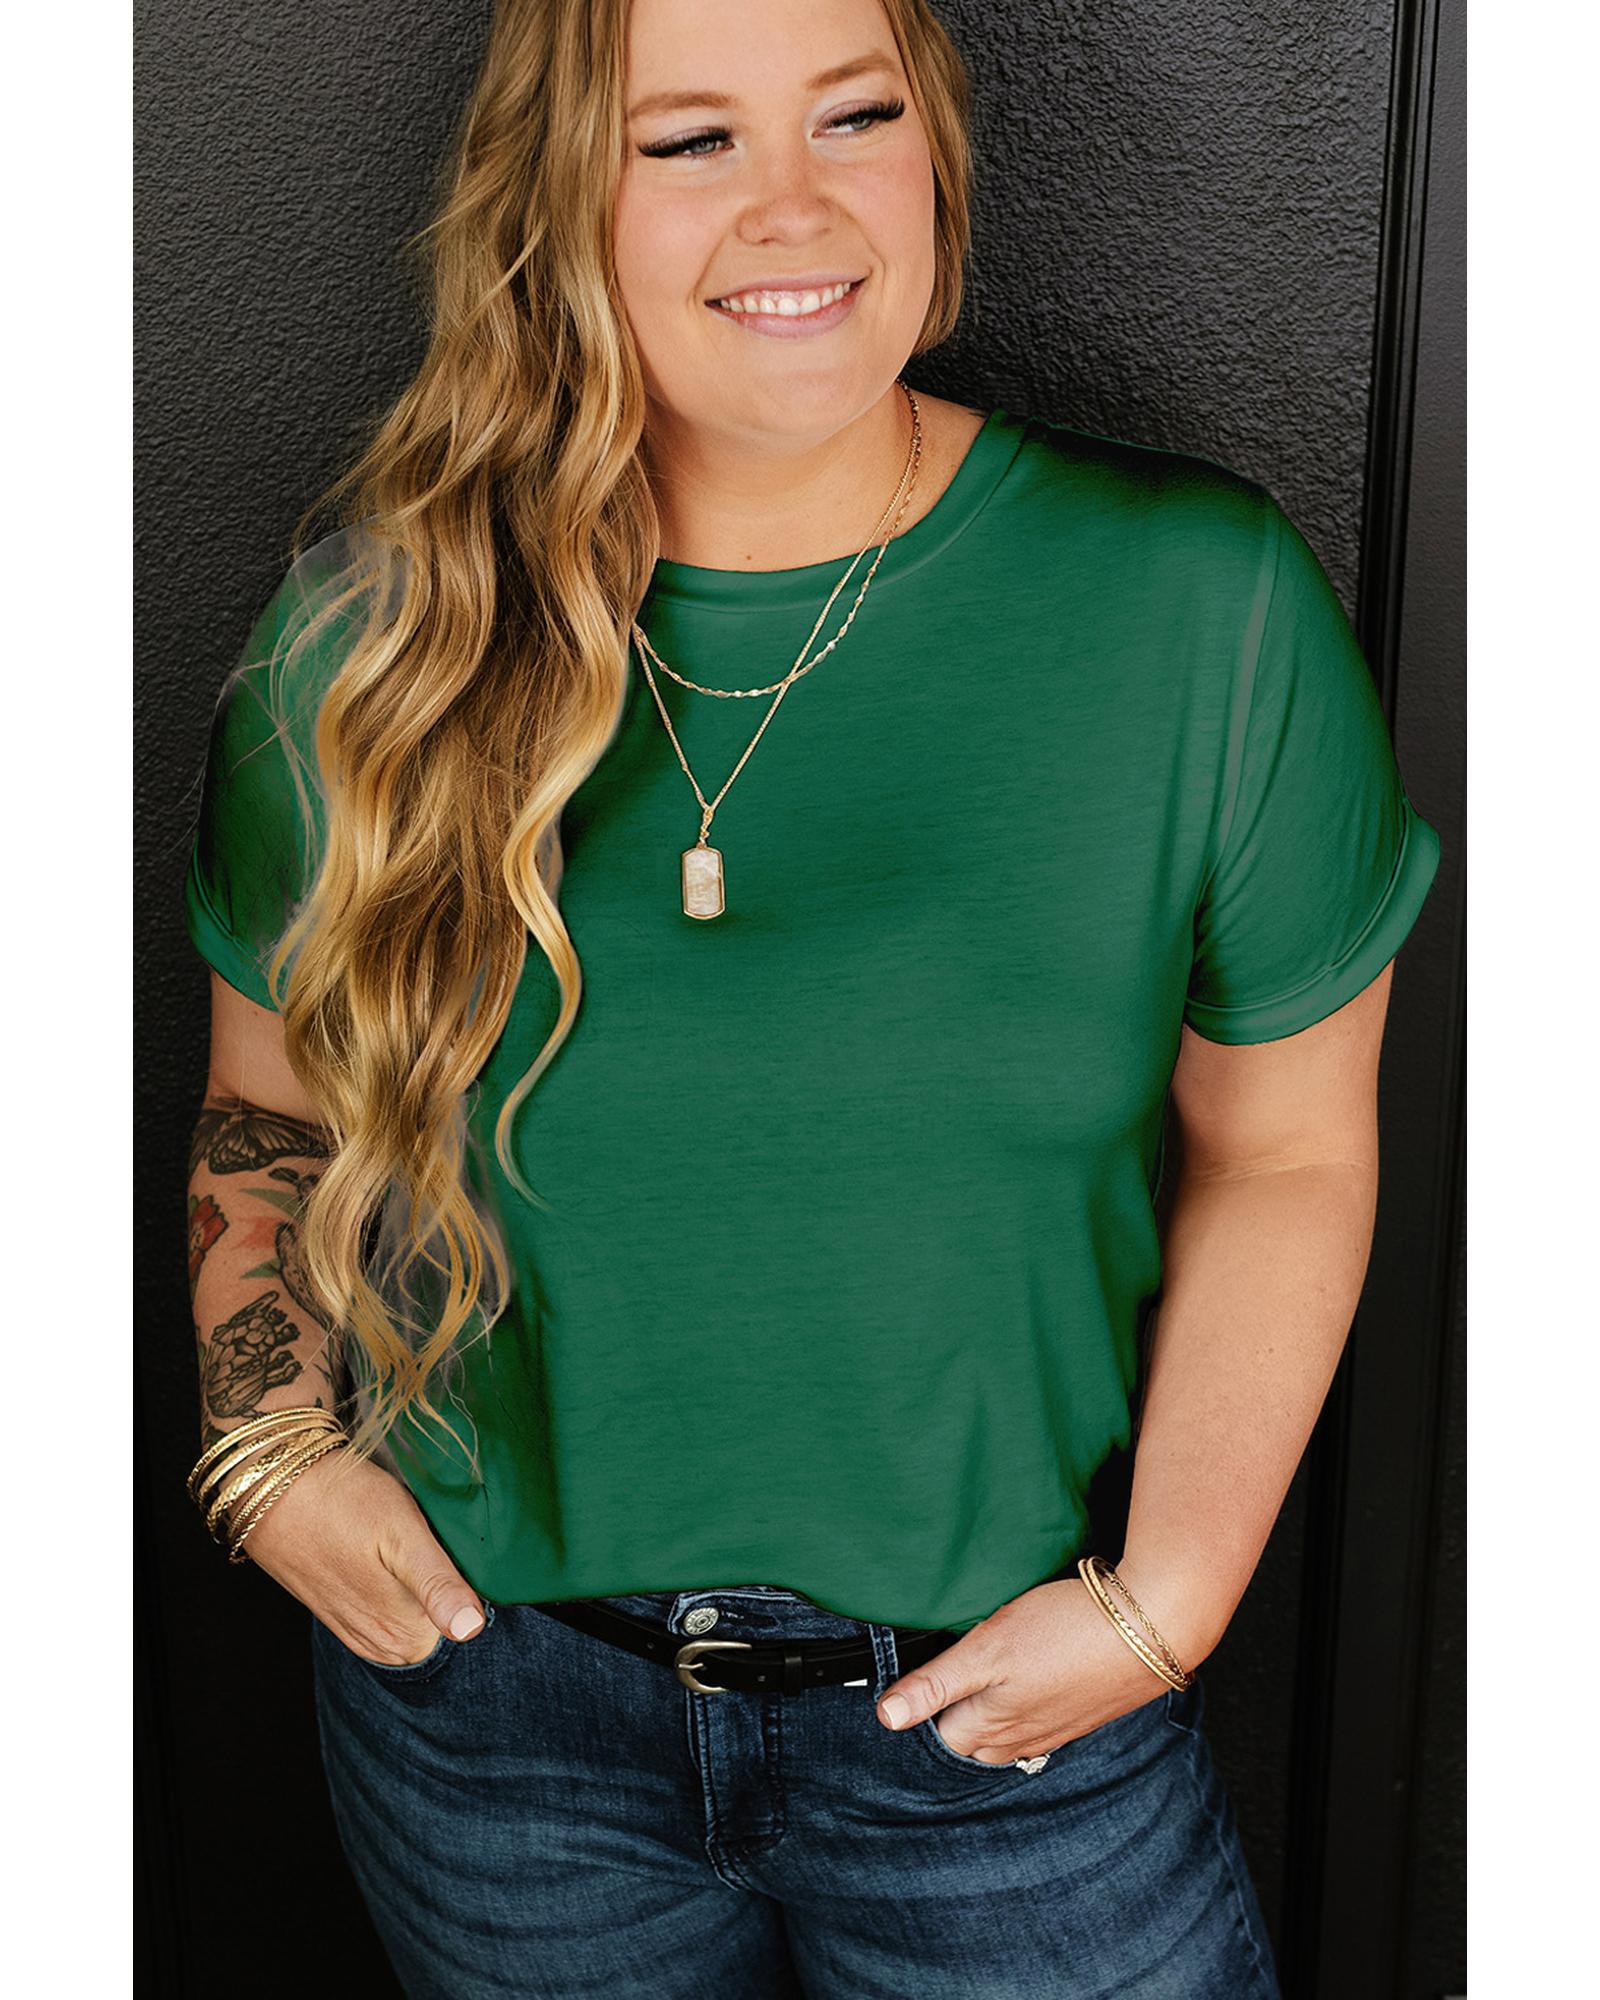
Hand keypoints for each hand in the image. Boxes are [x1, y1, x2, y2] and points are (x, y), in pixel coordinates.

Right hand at [236, 1444, 487, 1666]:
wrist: (274, 1486)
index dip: (473, 1588)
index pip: (468, 1627)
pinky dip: (398, 1587)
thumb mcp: (403, 1535)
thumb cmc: (344, 1502)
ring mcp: (358, 1632)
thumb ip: (437, 1585)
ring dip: (423, 1586)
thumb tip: (471, 1631)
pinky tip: (392, 1552)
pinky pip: (389, 1610)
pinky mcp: (341, 1614)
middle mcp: (382, 1647)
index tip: (463, 1554)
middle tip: (440, 1539)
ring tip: (414, 1541)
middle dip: (450, 1588)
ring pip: (416, 1616)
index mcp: (405, 1638)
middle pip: (442, 1624)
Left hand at [875, 1575, 1191, 1763]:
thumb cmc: (1065, 1630)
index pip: (942, 1737)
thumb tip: (886, 1718)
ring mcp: (1059, 1728)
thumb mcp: (987, 1649)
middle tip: (946, 1683)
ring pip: (1011, 1736)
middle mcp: (1024, 1737)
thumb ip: (937, 1683)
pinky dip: (1029, 1710)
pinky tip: (1033, 1684)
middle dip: (957, 1721)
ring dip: (993, 1718)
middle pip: (975, 1743)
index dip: (926, 1710)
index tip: (920, 1684)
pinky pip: (1044, 1724)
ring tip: (984, 1686)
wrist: (1151, 1626)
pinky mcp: (1086, 1711)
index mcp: (993, 1725)